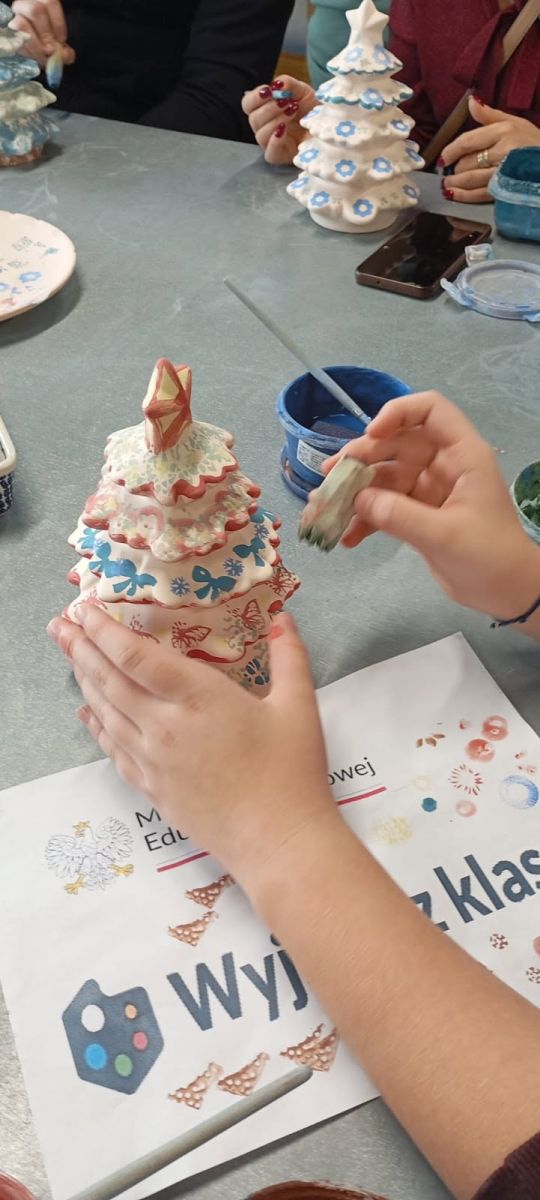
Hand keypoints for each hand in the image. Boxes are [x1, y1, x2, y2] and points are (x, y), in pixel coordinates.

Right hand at [10, 0, 74, 66]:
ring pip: (21, 24)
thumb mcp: (59, 44)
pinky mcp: (9, 30)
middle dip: (46, 34)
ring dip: (35, 45)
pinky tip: (34, 58)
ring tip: (43, 57)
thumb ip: (66, 51)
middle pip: (35, 11)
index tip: (62, 41)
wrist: (35, 49)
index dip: (58, 23)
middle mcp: (26, 4)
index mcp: (42, 1)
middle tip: (51, 50)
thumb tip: (66, 55)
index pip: (50, 3)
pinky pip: (15, 39)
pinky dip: (27, 52)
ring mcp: (15, 16)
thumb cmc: (48, 43)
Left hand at [46, 609, 336, 891]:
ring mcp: (154, 761)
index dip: (106, 631)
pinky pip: (113, 750)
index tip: (87, 609)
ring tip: (70, 657)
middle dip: (81, 649)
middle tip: (60, 625)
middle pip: (110, 681)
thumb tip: (282, 616)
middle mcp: (165, 727)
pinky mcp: (152, 789)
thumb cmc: (291, 772)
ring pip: (107, 714)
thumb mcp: (299, 705)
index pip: (137, 657)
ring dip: (84, 682)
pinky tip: (88, 713)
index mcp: (199, 698)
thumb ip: (289, 656)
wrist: (278, 842)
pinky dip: (97, 726)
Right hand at [242, 75, 315, 164]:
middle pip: (253, 119)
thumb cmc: (314, 108)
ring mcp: (273, 143)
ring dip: (275, 121)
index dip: (254, 97)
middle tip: (287, 102)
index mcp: (266, 110)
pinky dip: (274, 141)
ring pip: (260, 135)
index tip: (268, 91)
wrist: (330, 125)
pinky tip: (284, 130)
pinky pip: (269, 154)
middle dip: (269, 108)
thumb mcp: (302, 90)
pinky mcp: (282, 157)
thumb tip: (277, 86)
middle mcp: (266, 127)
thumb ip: (288, 84)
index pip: (248, 105)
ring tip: (292, 112)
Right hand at [323, 391, 538, 621]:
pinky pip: (384, 508)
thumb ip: (400, 516)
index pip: (429, 411)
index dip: (397, 414)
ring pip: (384, 478)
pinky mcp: (418, 515)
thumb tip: (358, 501)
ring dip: (355, 492)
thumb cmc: (489, 556)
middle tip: (330, 477)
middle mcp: (443, 465)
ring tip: (326, 508)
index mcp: (461, 455)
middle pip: (396, 444)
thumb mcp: (444, 535)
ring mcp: (428, 489)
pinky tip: (347, 538)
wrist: (507, 592)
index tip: (371, 436)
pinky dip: (365, 520)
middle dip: (361, 459)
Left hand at [440, 95, 539, 202]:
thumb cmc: (533, 143)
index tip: (443, 157)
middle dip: (455, 169)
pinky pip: (480, 194)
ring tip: (448, 184)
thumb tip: (471, 101)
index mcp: (504, 131)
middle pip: (468, 161)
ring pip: (472, 178)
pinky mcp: (507, 189)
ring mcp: (505, 171)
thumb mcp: (515, 122)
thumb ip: (490, 115)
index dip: (452, 150)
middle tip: (448, 173)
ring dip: (456, 183)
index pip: (469, 140)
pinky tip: (455, 195)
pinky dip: (465, 196)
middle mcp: (504, 150)